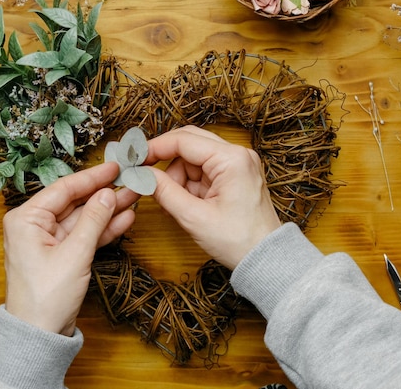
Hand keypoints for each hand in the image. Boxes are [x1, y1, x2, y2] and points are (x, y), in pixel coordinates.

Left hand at [2, 162, 137, 335]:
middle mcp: (34, 225)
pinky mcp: (61, 255)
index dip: (92, 177)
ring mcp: (48, 241)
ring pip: (83, 219)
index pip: (64, 189)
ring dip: (108, 211)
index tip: (115, 167)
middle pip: (75, 202)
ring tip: (135, 198)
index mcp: (26, 219)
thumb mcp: (74, 254)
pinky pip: (84, 236)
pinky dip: (103, 229)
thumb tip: (109, 194)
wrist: (40, 335)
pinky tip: (125, 219)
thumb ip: (93, 220)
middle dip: (104, 194)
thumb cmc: (46, 296)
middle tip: (131, 182)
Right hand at [146, 126, 280, 269]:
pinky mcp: (235, 176)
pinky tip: (185, 203)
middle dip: (166, 161)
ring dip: (178, 176)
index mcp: (232, 159)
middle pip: (190, 143)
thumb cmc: (238, 241)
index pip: (184, 140)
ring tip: (174, 203)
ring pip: (194, 158)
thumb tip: (142, 175)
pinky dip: (189, 184)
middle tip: (145, 175)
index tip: (135, 159)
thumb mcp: (194, 217)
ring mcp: (238, 164)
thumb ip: (164, 191)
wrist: (265, 259)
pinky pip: (203, 171)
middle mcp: (238, 155)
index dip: (155, 148)